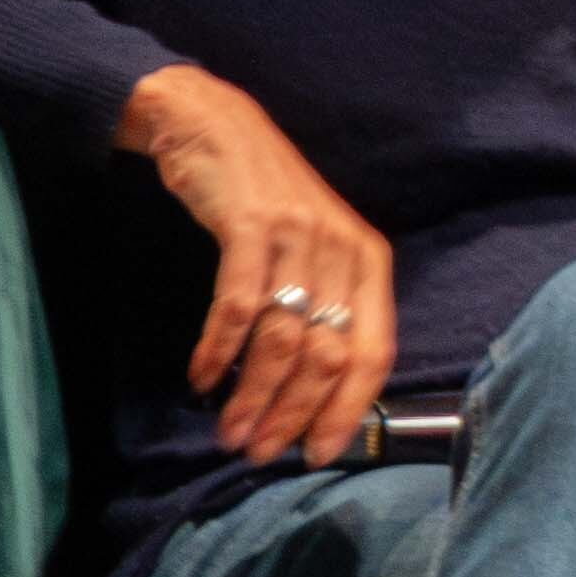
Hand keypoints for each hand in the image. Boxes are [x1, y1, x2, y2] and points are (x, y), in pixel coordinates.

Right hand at [117, 65, 397, 463]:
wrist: (211, 122)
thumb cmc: (262, 197)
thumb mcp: (311, 248)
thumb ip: (322, 306)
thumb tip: (312, 395)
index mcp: (368, 261)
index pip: (373, 353)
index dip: (347, 410)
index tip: (317, 454)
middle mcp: (342, 248)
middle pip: (326, 356)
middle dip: (293, 414)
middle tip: (260, 451)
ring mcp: (297, 235)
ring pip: (283, 339)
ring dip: (252, 395)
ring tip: (229, 429)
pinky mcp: (250, 225)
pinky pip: (239, 307)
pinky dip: (219, 350)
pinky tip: (202, 377)